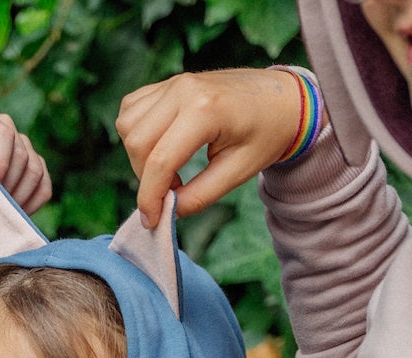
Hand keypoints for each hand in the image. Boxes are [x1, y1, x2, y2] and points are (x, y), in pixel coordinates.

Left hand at [0, 106, 50, 226]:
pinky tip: (12, 213)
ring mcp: (20, 149)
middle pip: (21, 153)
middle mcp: (1, 129)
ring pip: (35, 169)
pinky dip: (32, 204)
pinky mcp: (31, 170)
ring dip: (19, 196)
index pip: (1, 131)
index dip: (0, 161)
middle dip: (6, 184)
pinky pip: (44, 186)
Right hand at [117, 68, 309, 222]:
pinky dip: (136, 135)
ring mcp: (173, 83)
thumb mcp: (237, 173)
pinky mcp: (168, 84)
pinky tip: (159, 147)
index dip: (149, 197)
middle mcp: (183, 90)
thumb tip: (167, 211)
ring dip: (138, 157)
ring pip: (128, 126)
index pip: (160, 160)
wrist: (283, 99)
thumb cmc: (266, 134)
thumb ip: (199, 196)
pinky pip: (131, 110)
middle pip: (137, 143)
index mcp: (205, 110)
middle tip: (171, 192)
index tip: (152, 220)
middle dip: (145, 178)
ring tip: (168, 169)